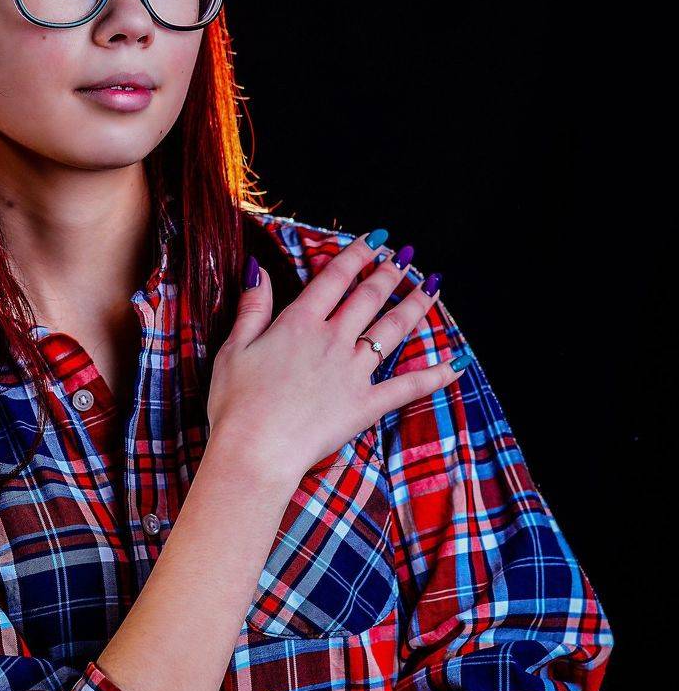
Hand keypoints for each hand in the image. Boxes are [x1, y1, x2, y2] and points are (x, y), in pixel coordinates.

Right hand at [207, 231, 456, 485]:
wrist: (255, 450)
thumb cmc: (236, 403)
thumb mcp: (234, 348)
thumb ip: (252, 307)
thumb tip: (260, 269)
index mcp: (299, 323)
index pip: (334, 278)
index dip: (356, 254)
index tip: (374, 239)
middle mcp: (332, 340)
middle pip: (368, 297)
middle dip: (390, 273)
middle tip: (406, 256)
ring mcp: (353, 371)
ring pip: (393, 329)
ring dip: (416, 305)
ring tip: (432, 286)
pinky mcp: (366, 404)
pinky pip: (408, 386)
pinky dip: (435, 375)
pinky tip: (457, 363)